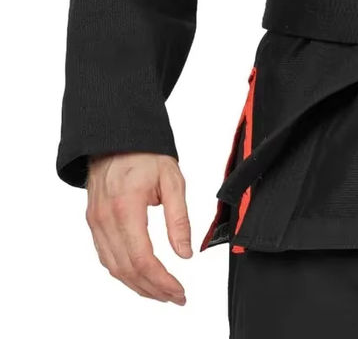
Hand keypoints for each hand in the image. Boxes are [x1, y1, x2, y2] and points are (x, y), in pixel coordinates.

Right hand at [85, 152, 191, 303]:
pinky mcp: (94, 224)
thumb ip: (179, 218)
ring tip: (162, 293)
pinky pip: (106, 257)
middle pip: (127, 270)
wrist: (116, 138)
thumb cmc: (146, 154)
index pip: (141, 258)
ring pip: (114, 268)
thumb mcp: (172, 180)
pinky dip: (124, 273)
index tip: (178, 290)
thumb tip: (185, 253)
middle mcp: (105, 220)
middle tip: (176, 297)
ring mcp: (96, 223)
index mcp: (126, 207)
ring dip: (138, 286)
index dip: (161, 280)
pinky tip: (141, 277)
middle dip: (152, 289)